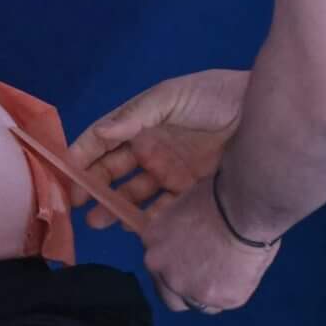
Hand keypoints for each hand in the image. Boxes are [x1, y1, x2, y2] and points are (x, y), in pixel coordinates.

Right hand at [69, 69, 248, 231]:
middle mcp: (151, 150)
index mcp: (141, 124)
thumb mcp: (171, 96)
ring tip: (97, 223)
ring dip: (113, 208)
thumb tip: (100, 133)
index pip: (102, 141)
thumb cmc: (215, 96)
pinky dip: (147, 220)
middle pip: (112, 172)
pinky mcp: (191, 191)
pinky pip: (163, 209)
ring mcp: (170, 172)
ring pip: (133, 195)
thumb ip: (135, 116)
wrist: (263, 115)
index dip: (81, 156)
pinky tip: (134, 229)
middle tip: (76, 206)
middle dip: (91, 188)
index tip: (63, 174)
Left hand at [133, 174, 279, 314]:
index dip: (177, 265)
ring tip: (232, 272)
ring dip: (210, 293)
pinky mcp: (217, 298)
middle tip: (210, 278)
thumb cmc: (221, 194)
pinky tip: (244, 271)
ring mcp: (188, 288)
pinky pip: (224, 301)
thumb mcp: (184, 207)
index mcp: (152, 241)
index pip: (158, 266)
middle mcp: (162, 269)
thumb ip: (178, 231)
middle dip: (187, 290)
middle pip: (169, 295)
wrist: (244, 206)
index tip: (193, 261)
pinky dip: (234, 290)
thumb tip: (189, 237)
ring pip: (198, 304)